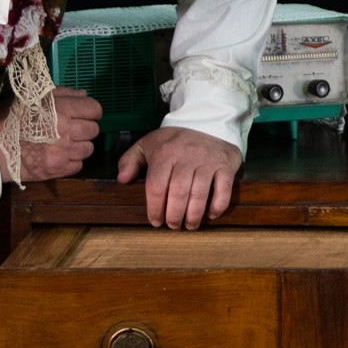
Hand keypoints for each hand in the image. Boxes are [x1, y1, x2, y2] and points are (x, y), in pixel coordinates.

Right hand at [0, 87, 101, 182]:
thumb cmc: (10, 119)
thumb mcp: (32, 98)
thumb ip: (62, 93)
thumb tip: (84, 96)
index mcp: (62, 109)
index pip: (95, 109)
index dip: (90, 111)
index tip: (81, 114)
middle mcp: (67, 131)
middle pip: (94, 130)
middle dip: (85, 128)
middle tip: (71, 129)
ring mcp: (64, 152)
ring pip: (88, 149)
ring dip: (79, 146)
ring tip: (64, 143)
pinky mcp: (59, 170)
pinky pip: (79, 165)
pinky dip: (71, 161)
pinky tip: (59, 156)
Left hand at [116, 126, 242, 227]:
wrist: (207, 121)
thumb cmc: (174, 140)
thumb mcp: (148, 143)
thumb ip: (130, 160)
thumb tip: (122, 180)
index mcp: (165, 152)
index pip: (157, 186)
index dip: (155, 208)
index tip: (155, 221)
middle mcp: (187, 156)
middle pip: (178, 193)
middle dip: (174, 216)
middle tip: (173, 225)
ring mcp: (208, 161)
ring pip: (199, 195)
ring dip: (193, 215)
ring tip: (189, 225)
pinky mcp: (225, 165)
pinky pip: (223, 190)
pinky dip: (217, 206)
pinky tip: (210, 214)